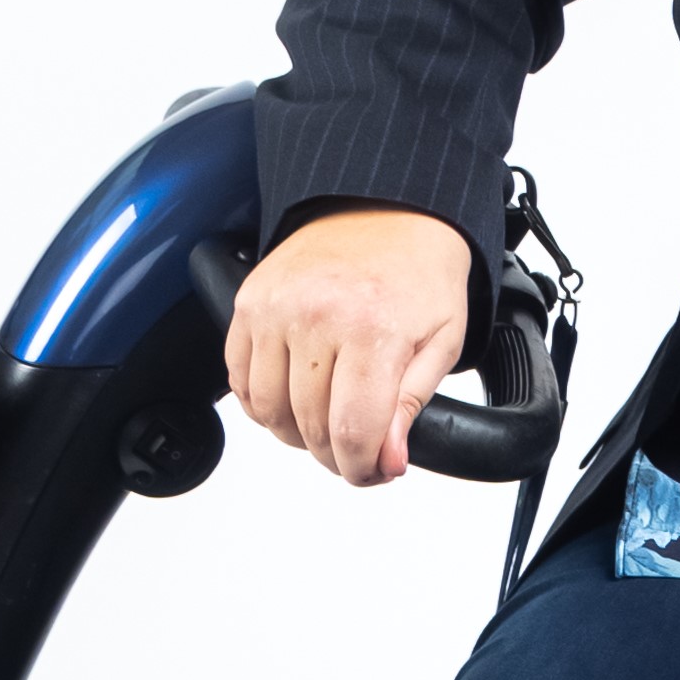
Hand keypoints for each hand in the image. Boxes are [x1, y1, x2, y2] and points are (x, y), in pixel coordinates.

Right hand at [224, 208, 471, 484]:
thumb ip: (411, 405)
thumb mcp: (440, 340)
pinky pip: (239, 378)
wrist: (386, 208)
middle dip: (335, 454)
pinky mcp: (248, 302)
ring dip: (295, 433)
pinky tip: (293, 397)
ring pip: (268, 412)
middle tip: (358, 448)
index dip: (361, 468)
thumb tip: (387, 460)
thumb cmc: (419, 270)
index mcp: (372, 329)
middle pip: (309, 428)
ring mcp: (275, 309)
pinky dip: (262, 403)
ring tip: (326, 420)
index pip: (351, 432)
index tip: (372, 471)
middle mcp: (316, 317)